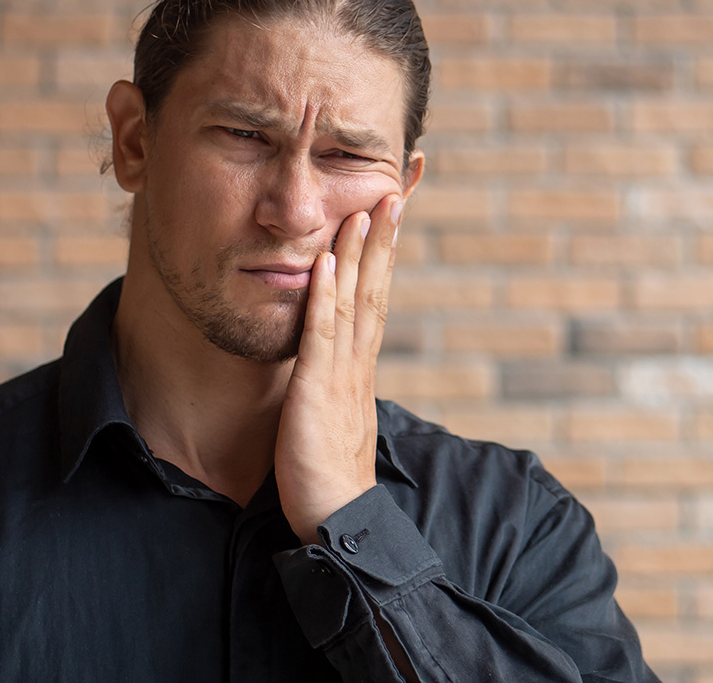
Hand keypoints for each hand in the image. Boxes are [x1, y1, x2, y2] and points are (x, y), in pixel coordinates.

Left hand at [275, 194, 404, 543]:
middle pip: (375, 291)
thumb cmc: (328, 470)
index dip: (382, 256)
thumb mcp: (333, 411)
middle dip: (383, 240)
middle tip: (395, 192)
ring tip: (365, 210)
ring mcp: (341, 376)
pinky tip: (326, 266)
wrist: (338, 518)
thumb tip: (331, 354)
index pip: (375, 299)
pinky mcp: (317, 393)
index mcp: (360, 367)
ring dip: (358, 255)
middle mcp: (358, 364)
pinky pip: (321, 338)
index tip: (388, 216)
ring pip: (353, 304)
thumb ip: (334, 378)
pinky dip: (325, 300)